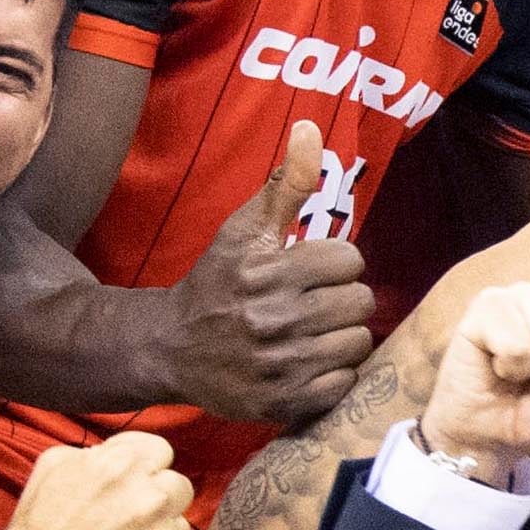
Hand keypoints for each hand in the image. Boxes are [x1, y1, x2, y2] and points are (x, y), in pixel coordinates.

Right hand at [0, 430, 195, 529]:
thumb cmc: (35, 528)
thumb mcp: (52, 466)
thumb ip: (96, 453)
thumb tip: (119, 455)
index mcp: (122, 467)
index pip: (161, 451)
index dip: (144, 466)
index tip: (131, 480)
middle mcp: (149, 501)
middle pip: (179, 488)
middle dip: (158, 497)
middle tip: (131, 515)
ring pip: (180, 529)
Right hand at [165, 120, 373, 425]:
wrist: (170, 348)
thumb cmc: (216, 282)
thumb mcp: (243, 229)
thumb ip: (285, 182)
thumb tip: (310, 126)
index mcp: (267, 272)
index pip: (349, 259)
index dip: (335, 262)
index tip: (312, 270)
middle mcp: (273, 319)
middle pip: (359, 302)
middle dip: (342, 297)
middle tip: (315, 302)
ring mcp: (279, 365)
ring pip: (357, 342)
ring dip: (342, 335)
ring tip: (313, 331)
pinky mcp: (283, 402)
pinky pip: (343, 382)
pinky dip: (333, 373)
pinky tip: (308, 361)